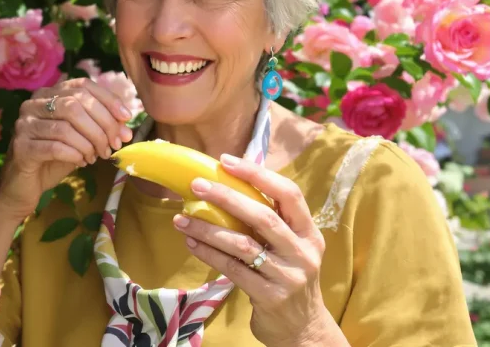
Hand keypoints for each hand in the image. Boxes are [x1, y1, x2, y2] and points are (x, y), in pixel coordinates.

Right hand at [0, 78, 133, 220]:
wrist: (23, 187)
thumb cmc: (53, 159)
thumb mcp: (79, 138)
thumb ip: (98, 126)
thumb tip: (125, 123)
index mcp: (48, 95)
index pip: (82, 85)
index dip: (108, 100)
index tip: (126, 118)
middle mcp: (33, 104)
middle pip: (75, 104)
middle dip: (102, 125)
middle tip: (113, 145)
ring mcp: (24, 125)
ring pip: (66, 127)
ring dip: (89, 143)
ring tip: (97, 156)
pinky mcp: (21, 148)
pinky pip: (55, 147)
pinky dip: (75, 154)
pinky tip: (81, 162)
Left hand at [171, 154, 346, 346]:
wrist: (302, 328)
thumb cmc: (286, 276)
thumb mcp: (288, 247)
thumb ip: (269, 221)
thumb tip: (227, 183)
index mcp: (308, 232)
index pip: (289, 194)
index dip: (258, 175)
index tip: (227, 161)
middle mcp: (303, 251)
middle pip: (263, 216)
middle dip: (226, 197)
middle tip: (196, 185)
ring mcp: (288, 275)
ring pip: (242, 244)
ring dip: (207, 229)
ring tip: (181, 219)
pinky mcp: (270, 296)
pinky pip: (232, 268)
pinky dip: (208, 253)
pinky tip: (191, 243)